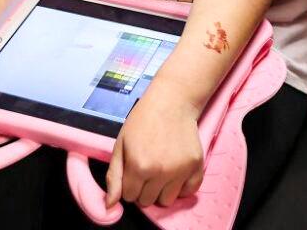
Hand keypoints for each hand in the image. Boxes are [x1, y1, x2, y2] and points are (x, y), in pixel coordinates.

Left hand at [105, 84, 203, 208]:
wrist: (172, 101)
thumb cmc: (142, 121)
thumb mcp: (120, 145)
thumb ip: (113, 176)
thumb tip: (110, 205)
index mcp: (139, 167)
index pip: (130, 197)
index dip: (129, 184)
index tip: (133, 170)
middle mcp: (161, 172)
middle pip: (148, 201)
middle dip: (143, 189)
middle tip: (147, 168)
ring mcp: (181, 170)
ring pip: (167, 200)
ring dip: (161, 190)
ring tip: (161, 170)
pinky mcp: (196, 166)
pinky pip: (189, 192)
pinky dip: (182, 187)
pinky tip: (176, 173)